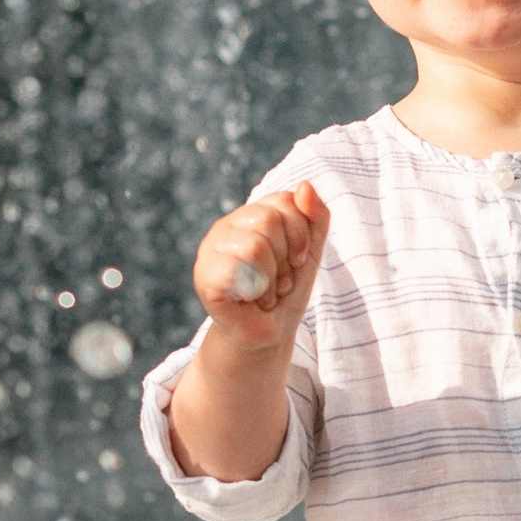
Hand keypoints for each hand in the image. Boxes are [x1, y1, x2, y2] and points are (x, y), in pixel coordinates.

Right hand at [193, 183, 327, 350]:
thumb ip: (315, 217)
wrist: (268, 334)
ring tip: (266, 291)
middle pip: (269, 220)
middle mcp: (228, 225)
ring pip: (255, 245)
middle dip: (285, 258)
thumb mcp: (310, 251)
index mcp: (252, 214)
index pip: (285, 201)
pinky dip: (255, 290)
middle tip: (278, 280)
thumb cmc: (285, 292)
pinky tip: (250, 299)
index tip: (296, 260)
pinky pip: (236, 268)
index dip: (300, 234)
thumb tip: (305, 185)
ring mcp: (211, 248)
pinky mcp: (204, 275)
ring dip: (272, 278)